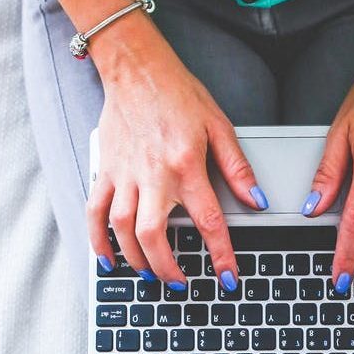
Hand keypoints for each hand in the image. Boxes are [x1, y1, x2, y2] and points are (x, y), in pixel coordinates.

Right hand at [85, 32, 268, 287]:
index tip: (228, 279)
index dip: (221, 256)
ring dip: (135, 259)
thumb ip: (237, 168)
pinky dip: (98, 239)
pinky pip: (96, 211)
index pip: (208, 221)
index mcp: (186, 165)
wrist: (136, 68)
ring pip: (122, 229)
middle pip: (153, 235)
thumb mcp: (219, 126)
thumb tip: (257, 201)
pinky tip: (108, 259)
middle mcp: (153, 174)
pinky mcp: (105, 170)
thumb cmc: (179, 94)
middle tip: (182, 285)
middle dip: (168, 269)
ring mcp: (124, 174)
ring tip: (150, 275)